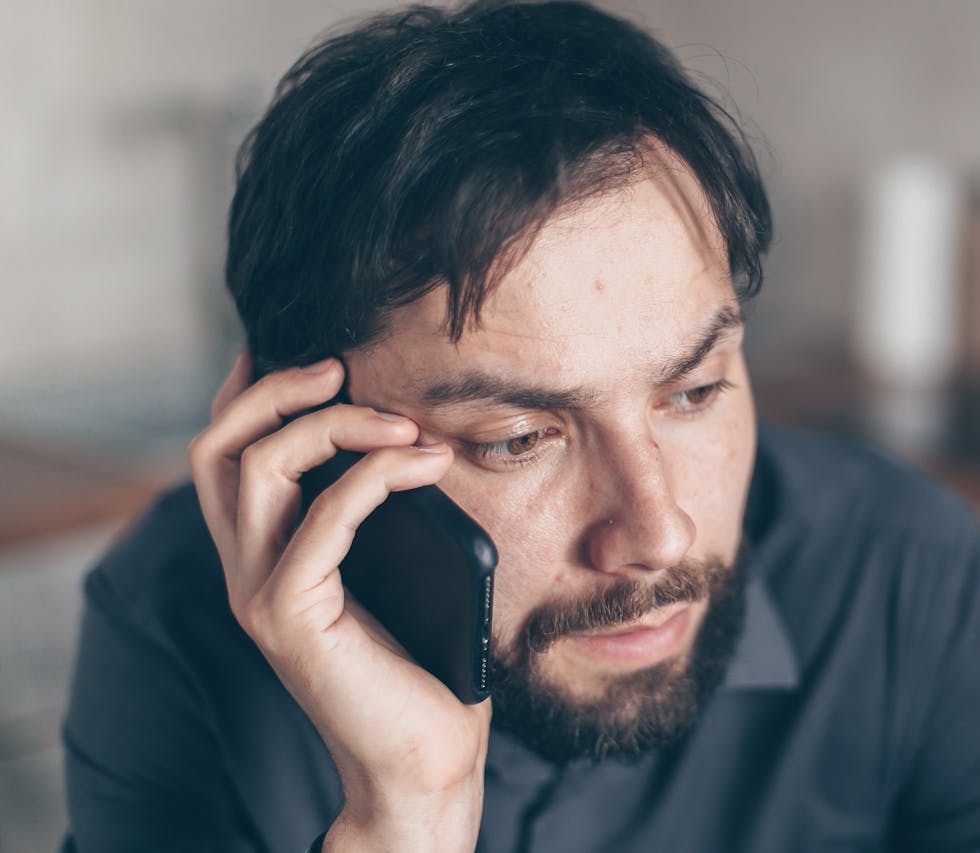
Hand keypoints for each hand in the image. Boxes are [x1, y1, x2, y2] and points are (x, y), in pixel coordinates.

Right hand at [187, 353, 489, 851]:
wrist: (424, 758)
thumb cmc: (425, 663)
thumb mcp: (398, 569)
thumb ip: (382, 514)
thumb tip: (418, 437)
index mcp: (267, 554)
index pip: (227, 455)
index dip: (250, 393)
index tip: (308, 352)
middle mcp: (248, 569)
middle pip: (219, 447)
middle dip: (275, 390)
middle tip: (341, 367)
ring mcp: (261, 594)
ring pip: (258, 468)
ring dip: (334, 425)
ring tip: (402, 421)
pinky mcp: (289, 618)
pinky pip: (322, 521)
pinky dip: (375, 477)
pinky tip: (427, 465)